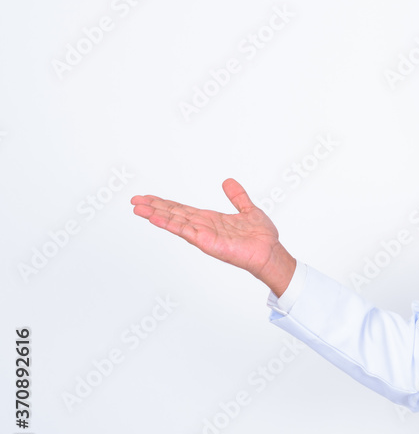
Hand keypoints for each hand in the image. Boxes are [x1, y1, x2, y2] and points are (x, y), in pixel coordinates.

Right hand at [130, 178, 295, 295]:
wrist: (270, 252)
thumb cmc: (261, 237)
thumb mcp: (248, 209)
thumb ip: (237, 196)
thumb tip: (228, 181)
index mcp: (210, 219)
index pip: (182, 209)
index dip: (164, 203)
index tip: (147, 197)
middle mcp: (203, 227)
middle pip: (173, 214)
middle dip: (153, 207)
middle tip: (134, 201)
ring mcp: (203, 235)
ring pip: (175, 222)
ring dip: (156, 215)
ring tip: (137, 209)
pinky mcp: (207, 242)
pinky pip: (186, 231)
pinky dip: (170, 225)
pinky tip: (156, 219)